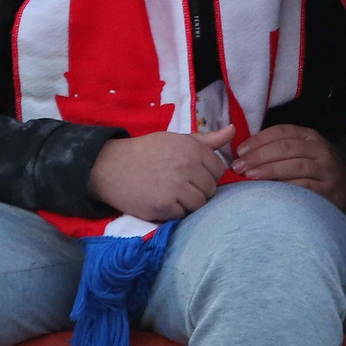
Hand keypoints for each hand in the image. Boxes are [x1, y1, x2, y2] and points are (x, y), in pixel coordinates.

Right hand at [87, 125, 235, 221]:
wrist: (111, 166)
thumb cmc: (147, 152)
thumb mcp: (176, 140)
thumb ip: (207, 140)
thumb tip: (234, 130)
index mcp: (192, 148)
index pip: (218, 170)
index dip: (207, 174)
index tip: (191, 174)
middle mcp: (187, 166)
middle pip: (211, 189)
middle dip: (199, 189)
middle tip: (179, 185)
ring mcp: (176, 186)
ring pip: (199, 204)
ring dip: (188, 203)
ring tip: (171, 194)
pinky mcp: (163, 205)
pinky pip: (183, 215)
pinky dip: (175, 212)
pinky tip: (162, 201)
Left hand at [233, 124, 345, 213]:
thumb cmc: (316, 171)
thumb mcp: (303, 152)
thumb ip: (280, 149)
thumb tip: (244, 153)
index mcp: (310, 136)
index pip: (282, 132)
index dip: (259, 140)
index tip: (239, 150)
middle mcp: (320, 150)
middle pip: (285, 148)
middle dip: (259, 156)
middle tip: (239, 166)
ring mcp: (325, 170)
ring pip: (294, 166)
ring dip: (269, 170)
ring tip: (249, 177)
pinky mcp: (327, 190)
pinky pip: (303, 187)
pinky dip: (285, 188)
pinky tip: (269, 191)